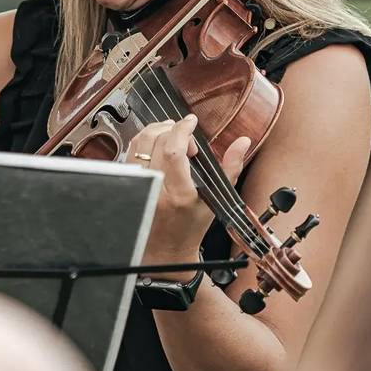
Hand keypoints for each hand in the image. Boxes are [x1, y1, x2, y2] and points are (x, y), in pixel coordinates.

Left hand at [127, 115, 251, 277]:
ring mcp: (139, 188)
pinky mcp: (128, 185)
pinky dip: (143, 142)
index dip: (182, 130)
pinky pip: (130, 152)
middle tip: (185, 138)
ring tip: (171, 137)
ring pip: (139, 143)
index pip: (174, 151)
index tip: (190, 122)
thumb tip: (243, 142)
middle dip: (172, 129)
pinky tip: (156, 147)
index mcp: (179, 194)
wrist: (164, 249)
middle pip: (155, 141)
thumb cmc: (190, 227)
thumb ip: (230, 168)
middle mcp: (155, 190)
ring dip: (156, 131)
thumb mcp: (216, 199)